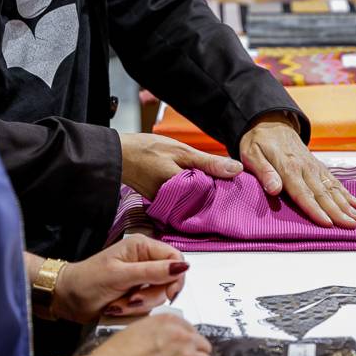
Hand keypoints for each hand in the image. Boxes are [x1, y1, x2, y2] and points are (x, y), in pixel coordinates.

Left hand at [52, 235, 187, 322]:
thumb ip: (152, 272)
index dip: (176, 276)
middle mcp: (145, 260)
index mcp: (142, 246)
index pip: (175, 257)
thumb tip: (181, 267)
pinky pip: (149, 305)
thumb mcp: (120, 276)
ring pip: (160, 295)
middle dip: (152, 295)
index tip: (169, 293)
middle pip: (170, 279)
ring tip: (119, 304)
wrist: (67, 299)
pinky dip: (135, 310)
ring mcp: (142, 278)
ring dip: (140, 304)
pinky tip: (118, 307)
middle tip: (132, 299)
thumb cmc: (87, 282)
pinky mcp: (138, 293)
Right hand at [120, 133, 242, 198]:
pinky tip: (194, 186)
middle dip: (215, 196)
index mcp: (181, 190)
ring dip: (202, 195)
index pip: (212, 197)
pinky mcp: (162, 204)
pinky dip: (189, 194)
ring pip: (192, 203)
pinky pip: (181, 202)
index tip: (236, 185)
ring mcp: (167, 206)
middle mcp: (174, 204)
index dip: (225, 190)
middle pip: (203, 203)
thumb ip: (209, 162)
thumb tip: (236, 169)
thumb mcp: (182, 151)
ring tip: (214, 186)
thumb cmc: (147, 150)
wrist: (118, 156)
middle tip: (228, 187)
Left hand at [239, 115, 355, 227]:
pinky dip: (346, 193)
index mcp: (288, 167)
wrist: (271, 121)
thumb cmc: (258, 141)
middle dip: (338, 212)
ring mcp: (314, 167)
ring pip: (332, 188)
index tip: (327, 223)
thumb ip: (264, 172)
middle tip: (351, 226)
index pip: (303, 193)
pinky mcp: (318, 166)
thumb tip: (274, 189)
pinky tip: (355, 203)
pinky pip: (334, 181)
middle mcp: (305, 168)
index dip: (315, 210)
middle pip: (323, 194)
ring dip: (346, 205)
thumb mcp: (252, 154)